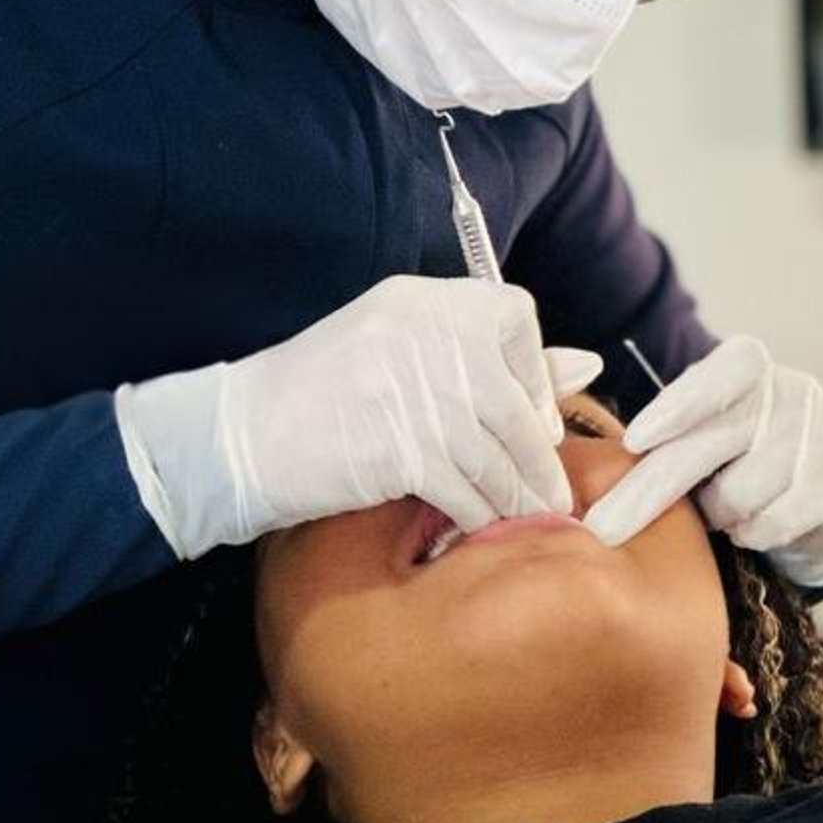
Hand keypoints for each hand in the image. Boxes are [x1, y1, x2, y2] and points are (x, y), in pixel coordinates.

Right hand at [120, 275, 601, 559]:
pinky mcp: (400, 447)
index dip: (531, 371)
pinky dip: (481, 511)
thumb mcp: (399, 355)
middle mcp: (421, 332)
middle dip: (535, 450)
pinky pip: (468, 487)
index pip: (513, 317)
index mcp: (420, 300)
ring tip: (528, 513)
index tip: (526, 412)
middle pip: (514, 397)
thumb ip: (488, 358)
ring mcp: (411, 389)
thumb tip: (585, 365)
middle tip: (544, 484)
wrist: (238, 438)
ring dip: (518, 490)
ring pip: (498, 449)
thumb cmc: (321, 400)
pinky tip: (478, 522)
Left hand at [578, 334, 822, 586]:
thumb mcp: (714, 413)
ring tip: (720, 503)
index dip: (674, 410)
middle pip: (707, 447)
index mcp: (746, 364)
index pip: (710, 382)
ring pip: (735, 495)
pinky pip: (768, 524)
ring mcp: (817, 439)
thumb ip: (666, 424)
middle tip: (602, 528)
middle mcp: (786, 392)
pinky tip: (751, 521)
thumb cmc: (750, 441)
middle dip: (647, 492)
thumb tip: (588, 465)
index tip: (633, 441)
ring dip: (715, 511)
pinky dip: (749, 532)